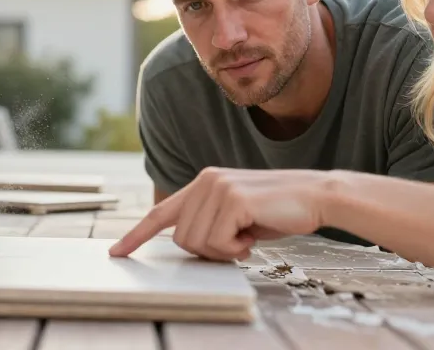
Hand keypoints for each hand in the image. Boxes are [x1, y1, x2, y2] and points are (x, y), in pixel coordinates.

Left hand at [108, 167, 333, 260]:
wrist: (316, 197)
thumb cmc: (280, 210)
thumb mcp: (237, 215)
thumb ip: (209, 222)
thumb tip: (190, 244)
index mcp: (203, 183)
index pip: (161, 213)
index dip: (137, 234)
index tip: (117, 252)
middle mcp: (205, 181)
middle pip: (181, 239)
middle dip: (208, 251)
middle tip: (238, 242)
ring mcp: (217, 187)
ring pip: (197, 242)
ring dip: (224, 250)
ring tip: (248, 235)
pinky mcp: (232, 199)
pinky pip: (218, 242)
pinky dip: (236, 248)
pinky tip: (254, 234)